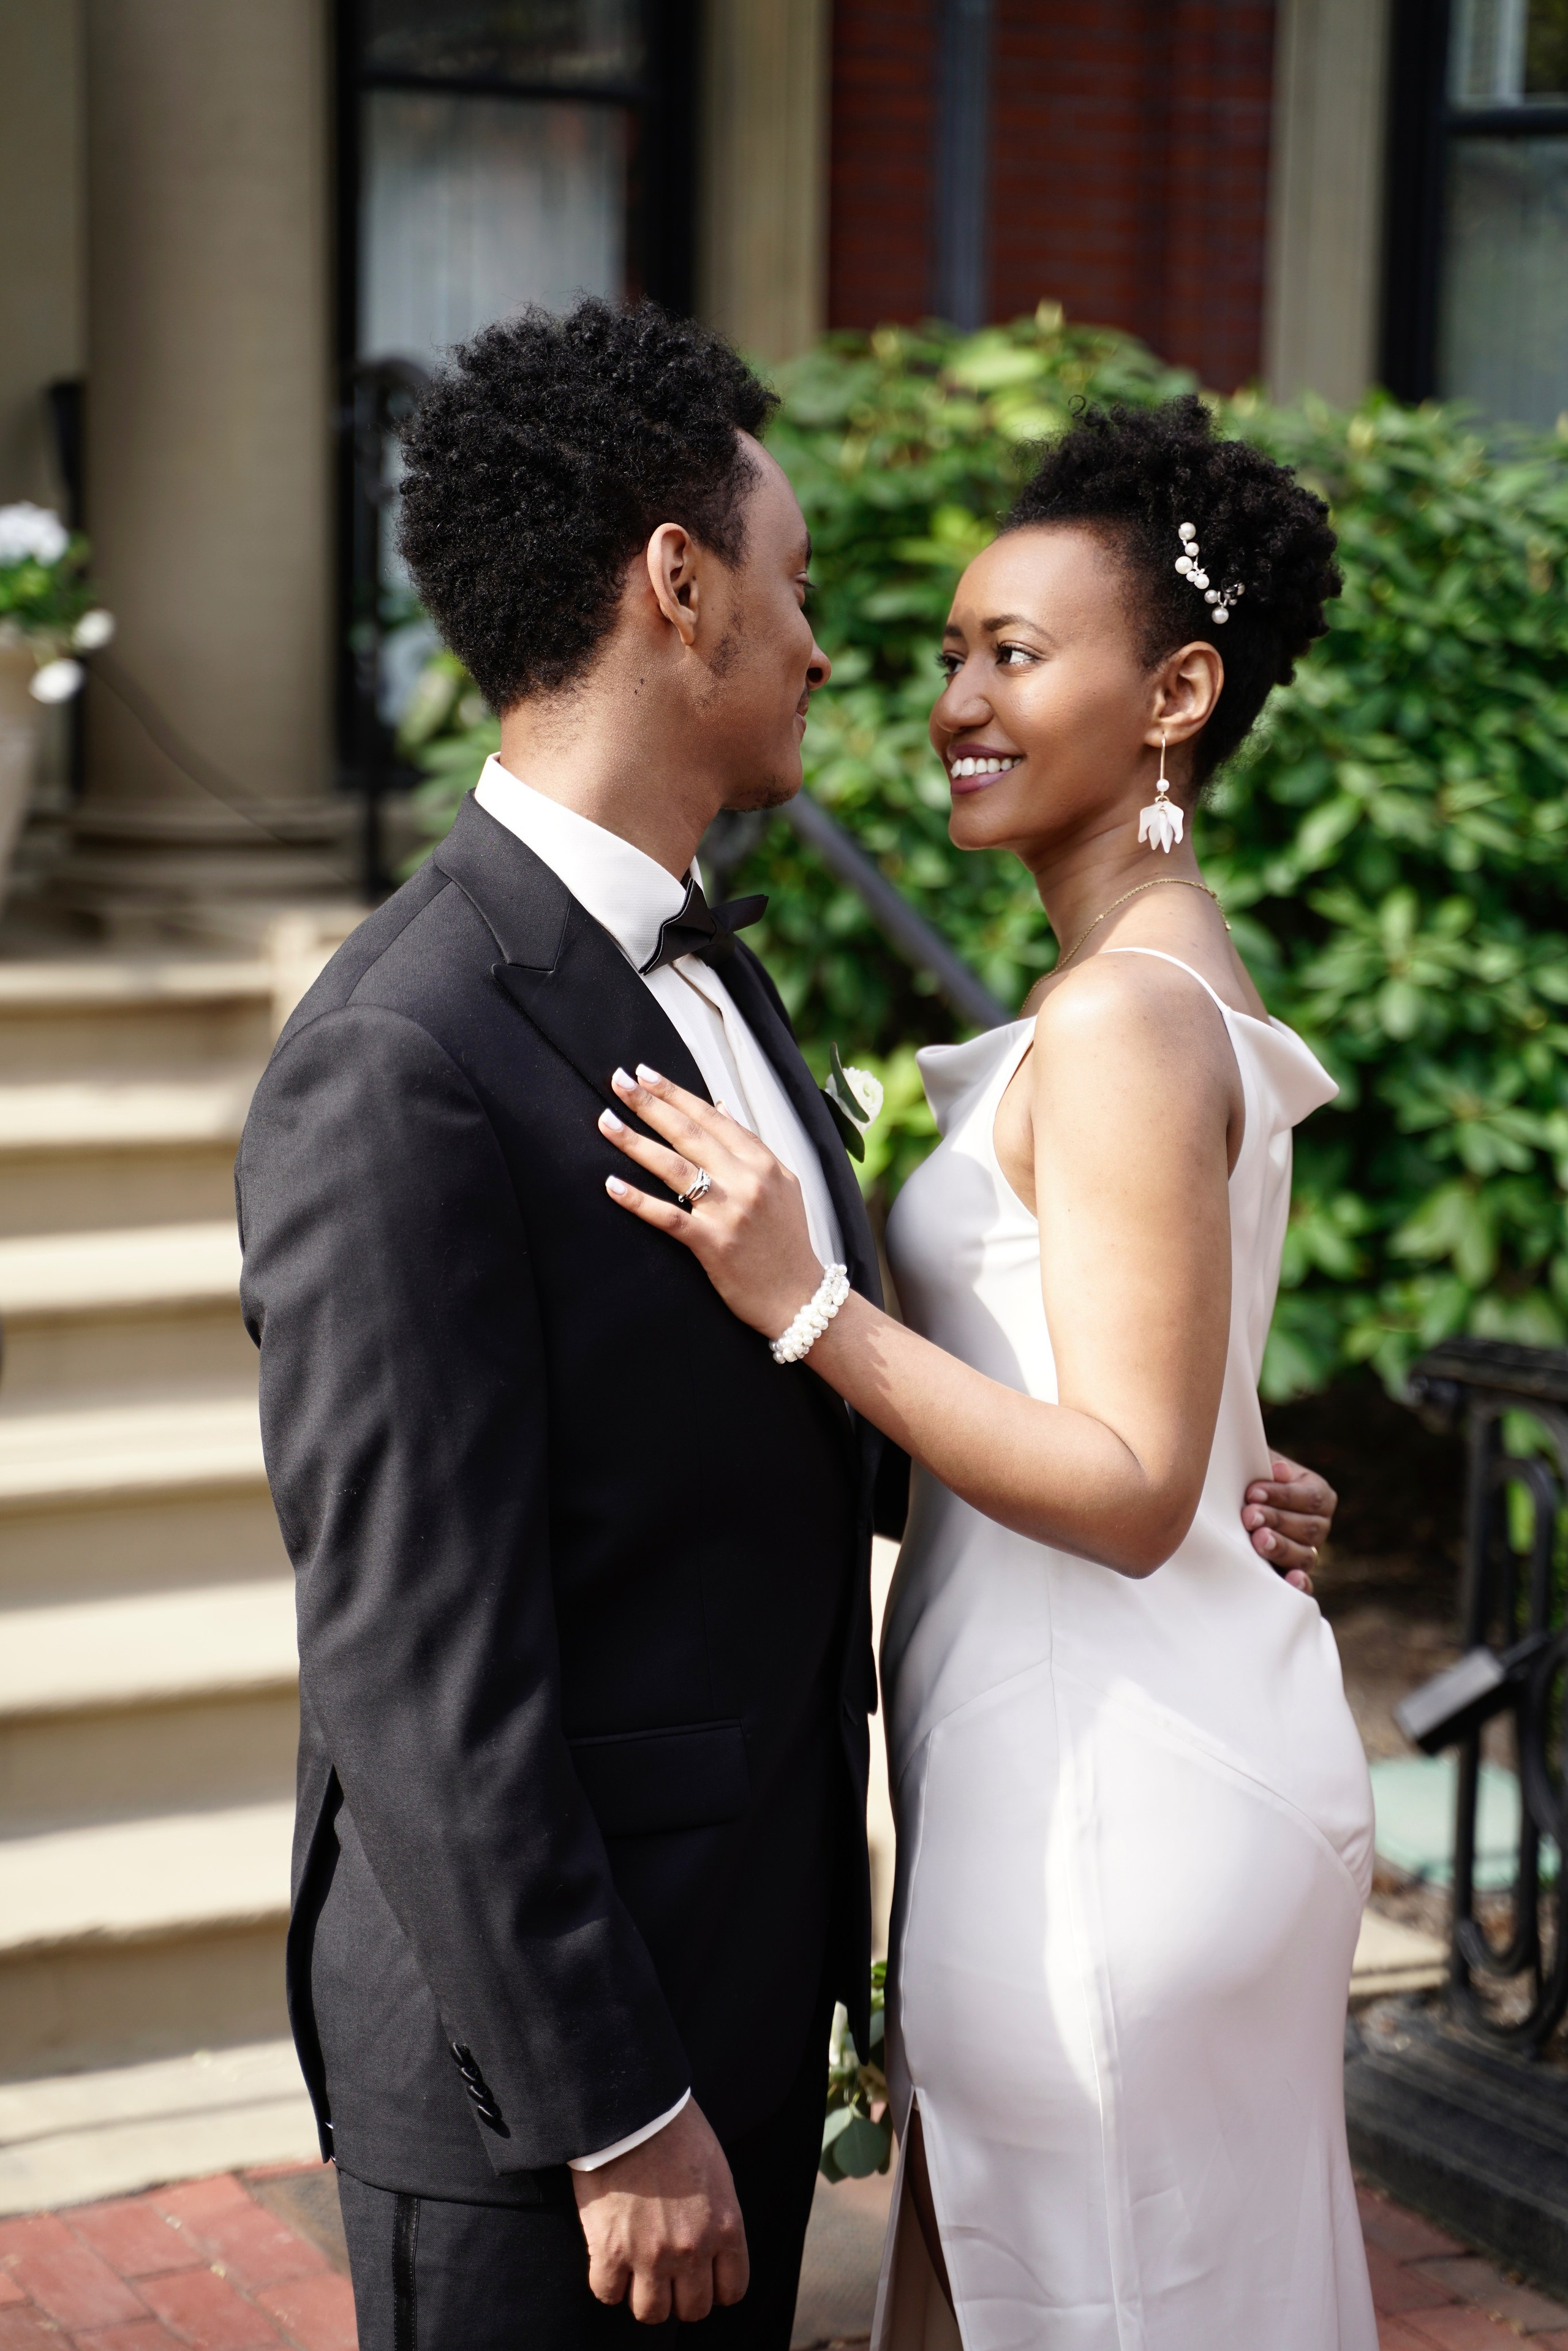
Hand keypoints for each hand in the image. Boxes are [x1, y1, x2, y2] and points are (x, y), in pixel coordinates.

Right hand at [572, 2096, 748, 2323]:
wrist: (632, 2108)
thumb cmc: (676, 2130)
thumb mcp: (717, 2174)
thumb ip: (718, 2218)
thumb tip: (711, 2248)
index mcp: (726, 2227)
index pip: (732, 2291)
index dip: (714, 2288)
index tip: (699, 2276)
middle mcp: (692, 2249)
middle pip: (692, 2310)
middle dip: (679, 2296)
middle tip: (665, 2274)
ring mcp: (651, 2255)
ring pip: (651, 2313)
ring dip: (643, 2295)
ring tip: (635, 2271)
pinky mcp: (610, 2251)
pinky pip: (607, 2294)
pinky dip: (607, 2282)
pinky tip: (608, 2259)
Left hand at [599, 1064, 822, 1339]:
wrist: (799, 1297)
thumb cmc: (786, 1240)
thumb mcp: (782, 1184)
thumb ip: (750, 1145)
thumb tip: (720, 1105)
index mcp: (763, 1162)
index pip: (712, 1117)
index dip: (676, 1093)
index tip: (646, 1073)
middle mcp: (747, 1181)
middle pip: (689, 1133)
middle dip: (650, 1104)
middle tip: (618, 1081)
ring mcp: (730, 1212)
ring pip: (674, 1168)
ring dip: (635, 1142)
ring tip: (606, 1121)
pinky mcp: (713, 1245)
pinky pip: (668, 1216)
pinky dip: (638, 1200)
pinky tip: (612, 1184)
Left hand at [1242, 1452, 1335, 1593]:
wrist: (1235, 1500)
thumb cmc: (1249, 1478)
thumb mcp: (1258, 1466)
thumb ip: (1268, 1467)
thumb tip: (1279, 1470)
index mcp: (1318, 1494)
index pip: (1309, 1498)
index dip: (1283, 1496)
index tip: (1252, 1492)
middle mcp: (1318, 1525)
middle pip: (1308, 1528)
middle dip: (1276, 1521)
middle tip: (1249, 1516)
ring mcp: (1307, 1551)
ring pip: (1305, 1555)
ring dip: (1281, 1547)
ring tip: (1257, 1540)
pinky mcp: (1291, 1572)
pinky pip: (1303, 1584)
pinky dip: (1300, 1584)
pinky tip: (1291, 1580)